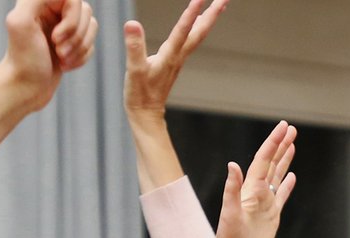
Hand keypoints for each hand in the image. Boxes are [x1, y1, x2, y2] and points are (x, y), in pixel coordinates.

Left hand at [0, 0, 97, 113]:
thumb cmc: (22, 59)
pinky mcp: (71, 43)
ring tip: (61, 60)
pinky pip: (91, 42)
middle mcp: (52, 9)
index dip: (71, 18)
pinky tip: (65, 66)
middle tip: (58, 51)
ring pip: (91, 26)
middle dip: (75, 36)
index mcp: (40, 1)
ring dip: (79, 48)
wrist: (25, 88)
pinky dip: (81, 57)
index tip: (55, 38)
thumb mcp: (20, 23)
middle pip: (85, 10)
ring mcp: (63, 26)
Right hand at [124, 0, 227, 118]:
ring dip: (208, 19)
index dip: (192, 12)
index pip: (183, 30)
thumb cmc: (139, 95)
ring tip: (217, 4)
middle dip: (213, 13)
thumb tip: (132, 24)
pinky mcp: (174, 62)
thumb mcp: (134, 70)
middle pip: (200, 31)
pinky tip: (197, 22)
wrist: (146, 115)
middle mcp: (178, 55)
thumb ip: (134, 47)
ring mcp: (178, 59)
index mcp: (170, 56)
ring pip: (197, 35)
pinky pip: (190, 40)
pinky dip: (197, 28)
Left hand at [207, 121, 296, 237]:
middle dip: (281, 145)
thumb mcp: (229, 213)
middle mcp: (259, 192)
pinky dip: (288, 185)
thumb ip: (231, 188)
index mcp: (251, 188)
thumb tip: (233, 164)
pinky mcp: (272, 215)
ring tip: (292, 144)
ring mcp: (266, 203)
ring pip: (278, 175)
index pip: (264, 159)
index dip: (274, 142)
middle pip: (272, 163)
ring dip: (284, 159)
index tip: (283, 127)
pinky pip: (282, 195)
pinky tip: (292, 176)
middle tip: (291, 128)